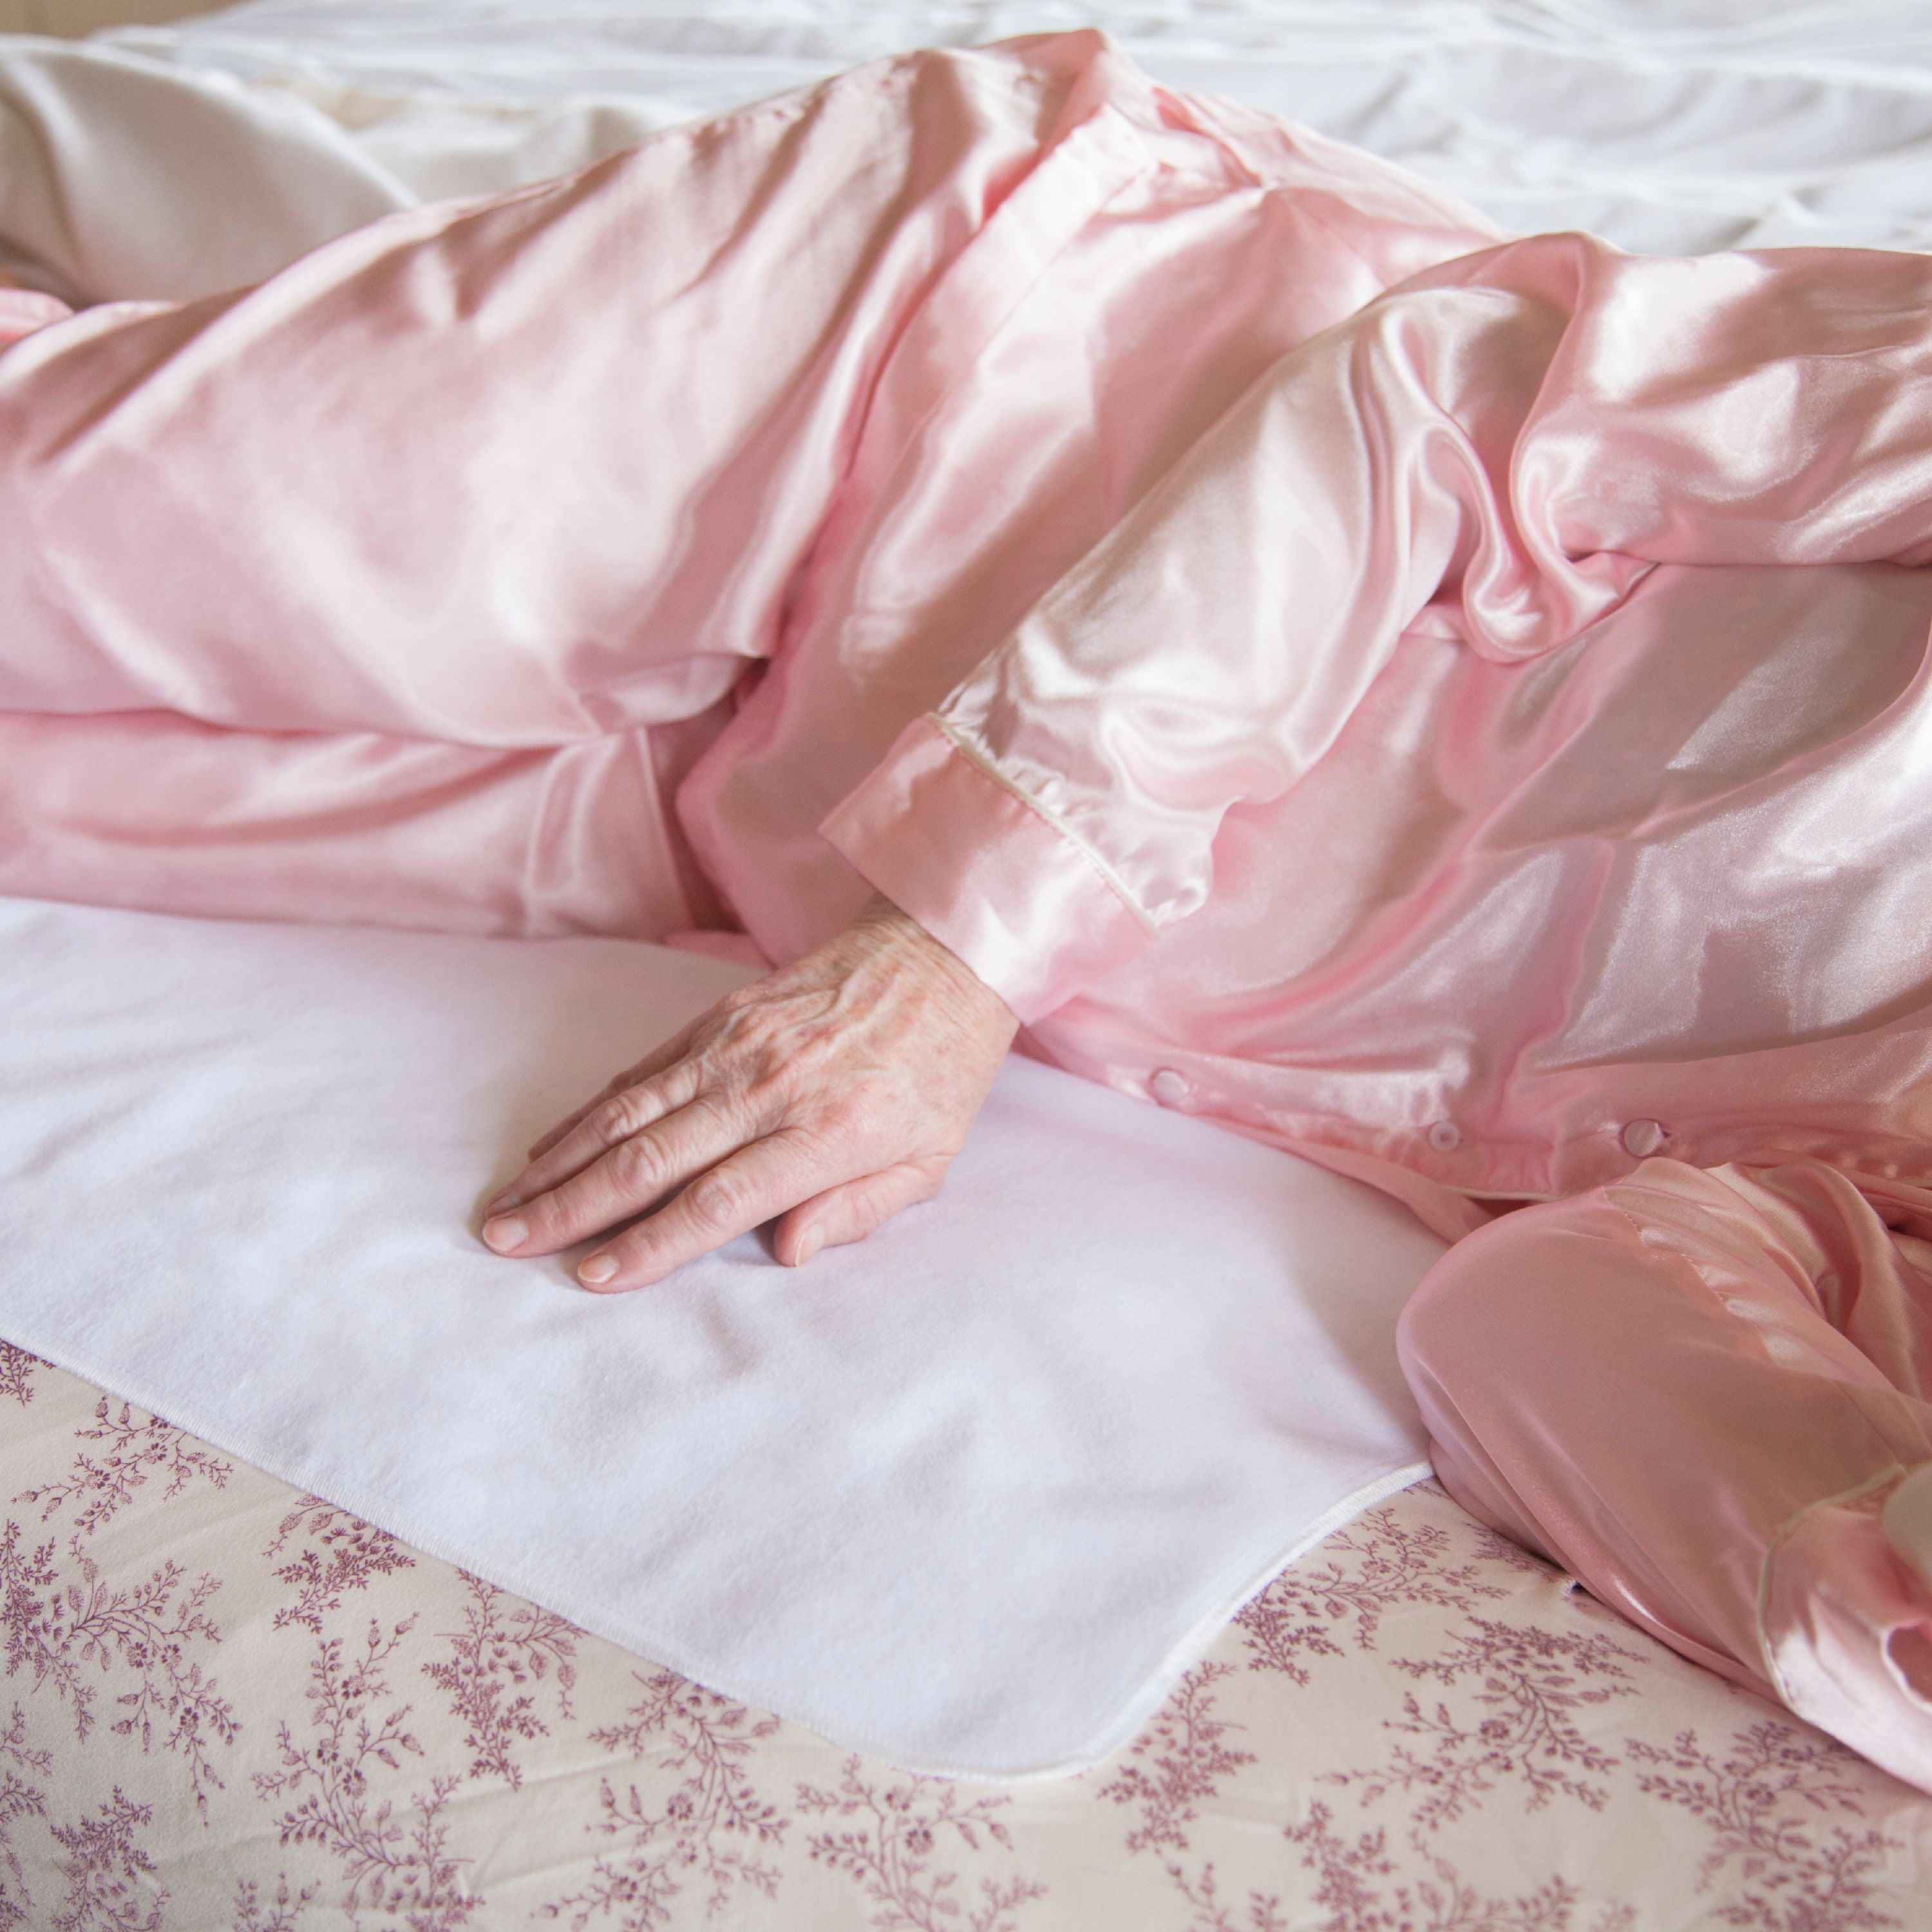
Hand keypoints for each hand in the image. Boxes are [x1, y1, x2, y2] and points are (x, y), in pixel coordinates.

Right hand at [478, 897, 1018, 1289]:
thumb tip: (785, 1254)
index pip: (717, 1201)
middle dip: (570, 1208)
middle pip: (651, 1158)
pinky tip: (550, 1146)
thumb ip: (858, 1212)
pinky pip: (643, 1070)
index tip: (590, 1278)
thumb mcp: (930, 1160)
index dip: (650, 1245)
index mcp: (825, 1134)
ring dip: (560, 1162)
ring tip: (505, 1204)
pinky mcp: (719, 1016)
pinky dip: (589, 1110)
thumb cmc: (940, 1071)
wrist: (941, 954)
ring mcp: (737, 1046)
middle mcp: (769, 1088)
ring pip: (628, 1111)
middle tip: (505, 1244)